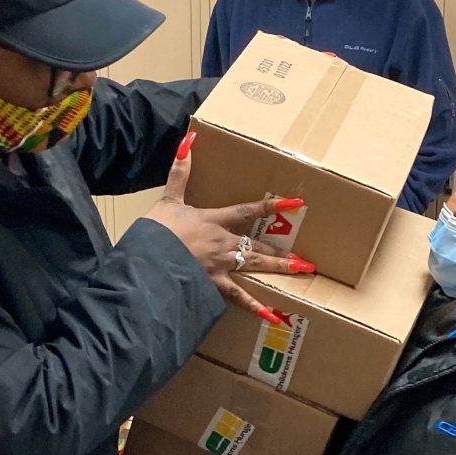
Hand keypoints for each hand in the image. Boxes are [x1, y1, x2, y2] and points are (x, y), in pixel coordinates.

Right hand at [146, 132, 312, 316]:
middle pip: (258, 246)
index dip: (271, 206)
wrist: (150, 259)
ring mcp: (221, 266)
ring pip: (255, 268)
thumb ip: (179, 171)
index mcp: (213, 221)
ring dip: (278, 270)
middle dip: (281, 253)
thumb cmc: (157, 230)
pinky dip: (254, 307)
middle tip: (305, 260)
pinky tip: (272, 314)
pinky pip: (238, 297)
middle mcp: (223, 243)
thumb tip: (188, 140)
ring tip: (300, 274)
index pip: (248, 211)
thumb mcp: (168, 199)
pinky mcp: (213, 285)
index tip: (296, 203)